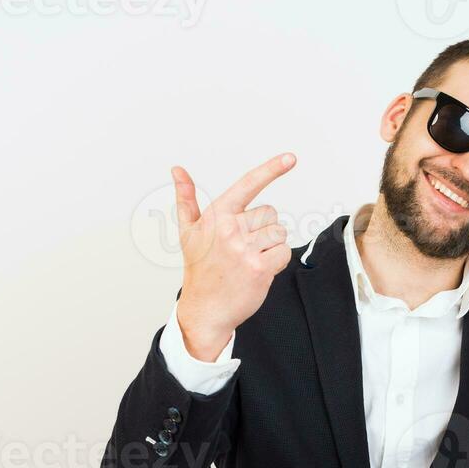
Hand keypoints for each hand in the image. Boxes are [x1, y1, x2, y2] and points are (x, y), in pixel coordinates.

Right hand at [170, 153, 295, 361]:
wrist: (205, 310)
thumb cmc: (200, 268)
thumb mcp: (188, 231)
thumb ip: (186, 198)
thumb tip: (177, 170)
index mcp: (217, 216)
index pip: (248, 185)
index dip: (271, 169)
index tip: (291, 158)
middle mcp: (230, 229)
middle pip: (270, 213)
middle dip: (263, 229)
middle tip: (242, 248)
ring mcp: (245, 250)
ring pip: (279, 233)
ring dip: (270, 247)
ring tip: (249, 260)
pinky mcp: (260, 269)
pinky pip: (284, 253)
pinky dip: (277, 262)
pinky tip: (259, 271)